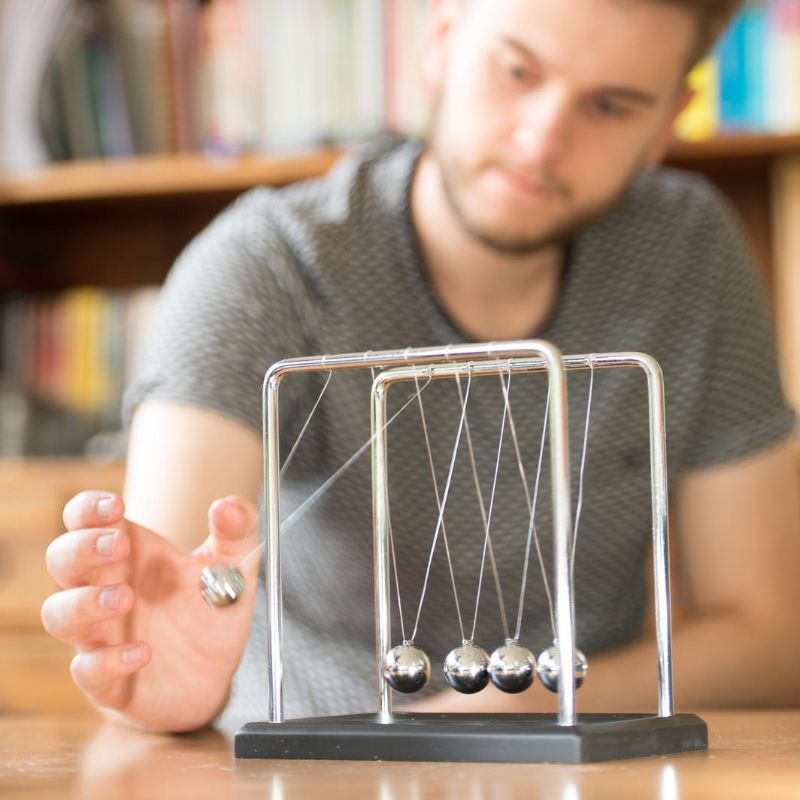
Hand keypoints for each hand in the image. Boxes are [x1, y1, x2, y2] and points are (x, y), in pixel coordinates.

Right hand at [41, 491, 259, 731]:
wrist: (218, 674)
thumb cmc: (213, 610)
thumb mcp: (236, 566)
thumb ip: (237, 531)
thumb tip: (228, 506)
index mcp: (132, 553)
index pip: (86, 520)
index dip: (90, 508)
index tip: (116, 506)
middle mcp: (106, 588)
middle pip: (62, 558)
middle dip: (82, 548)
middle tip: (120, 547)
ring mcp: (101, 634)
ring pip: (58, 614)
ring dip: (85, 603)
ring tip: (126, 598)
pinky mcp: (107, 680)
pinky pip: (87, 670)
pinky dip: (108, 661)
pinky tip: (144, 652)